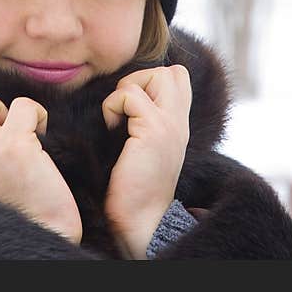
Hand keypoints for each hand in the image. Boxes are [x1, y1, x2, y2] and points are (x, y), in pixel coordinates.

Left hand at [101, 65, 191, 258]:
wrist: (141, 220)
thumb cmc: (133, 187)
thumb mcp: (145, 147)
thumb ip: (144, 121)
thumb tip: (124, 97)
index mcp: (179, 124)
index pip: (179, 79)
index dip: (151, 81)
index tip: (132, 107)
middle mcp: (180, 122)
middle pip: (172, 72)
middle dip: (141, 79)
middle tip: (126, 108)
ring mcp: (170, 124)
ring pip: (156, 74)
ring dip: (127, 90)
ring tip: (119, 119)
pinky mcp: (154, 130)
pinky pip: (128, 94)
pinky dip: (112, 106)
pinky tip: (111, 129)